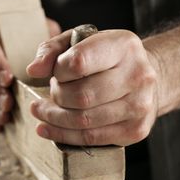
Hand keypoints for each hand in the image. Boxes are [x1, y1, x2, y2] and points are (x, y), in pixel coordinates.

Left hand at [26, 29, 158, 145]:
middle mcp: (138, 75)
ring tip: (42, 110)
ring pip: (83, 120)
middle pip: (80, 96)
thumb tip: (33, 71)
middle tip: (52, 92)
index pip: (79, 63)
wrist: (145, 77)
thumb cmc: (104, 57)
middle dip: (57, 96)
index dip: (58, 70)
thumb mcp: (78, 42)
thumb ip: (51, 51)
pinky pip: (91, 138)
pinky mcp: (135, 130)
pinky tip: (47, 128)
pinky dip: (63, 135)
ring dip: (54, 117)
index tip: (56, 72)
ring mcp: (139, 105)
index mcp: (123, 46)